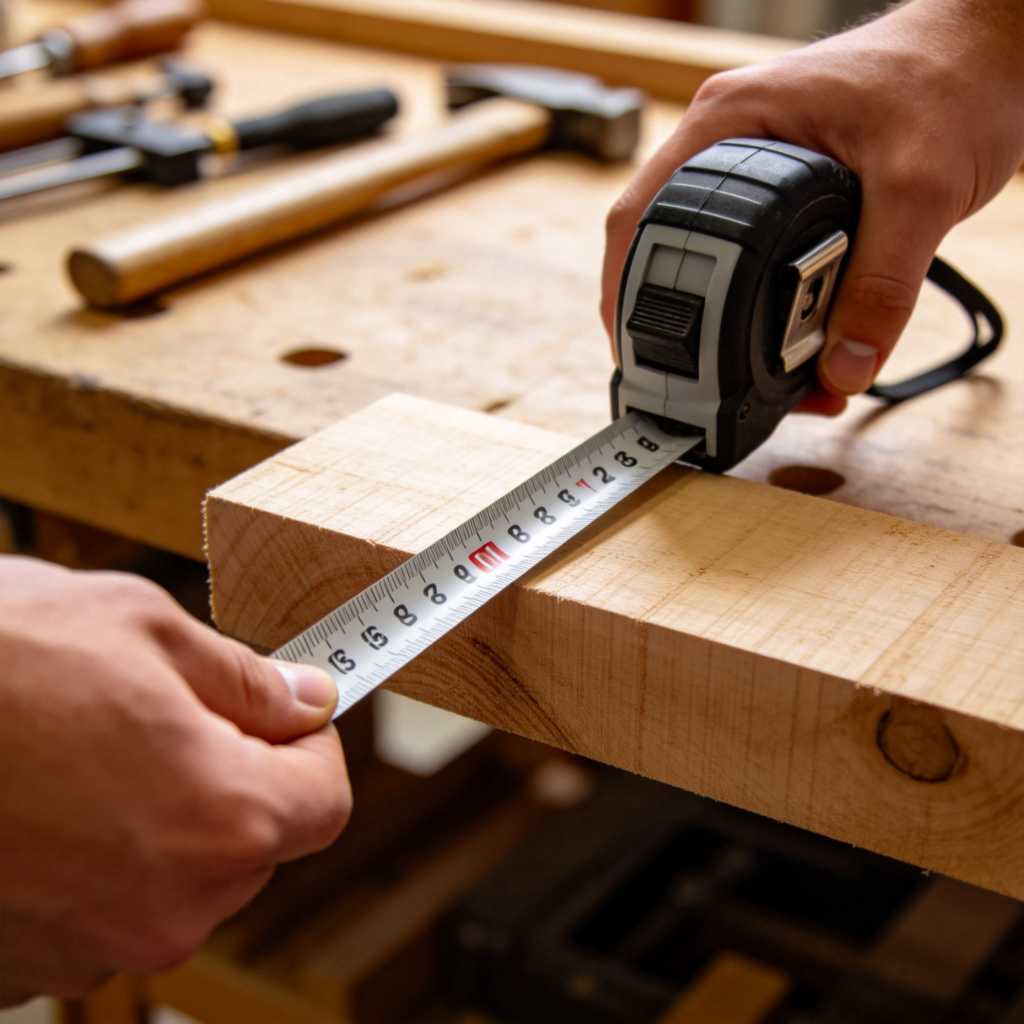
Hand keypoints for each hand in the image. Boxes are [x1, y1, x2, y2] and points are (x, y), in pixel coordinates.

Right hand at [0, 556, 350, 1005]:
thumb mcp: (143, 628)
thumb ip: (245, 680)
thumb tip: (305, 699)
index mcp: (221, 816)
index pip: (324, 800)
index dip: (313, 748)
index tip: (287, 714)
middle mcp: (167, 905)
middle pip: (256, 844)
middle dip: (238, 778)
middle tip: (179, 717)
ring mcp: (90, 947)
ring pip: (177, 877)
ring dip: (162, 819)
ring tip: (92, 751)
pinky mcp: (23, 964)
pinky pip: (101, 906)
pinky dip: (96, 858)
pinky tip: (44, 801)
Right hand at [602, 0, 1023, 413]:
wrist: (992, 48)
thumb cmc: (952, 79)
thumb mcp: (921, 189)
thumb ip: (883, 287)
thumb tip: (843, 369)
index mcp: (730, 123)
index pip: (639, 218)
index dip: (623, 294)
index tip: (635, 354)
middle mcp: (726, 140)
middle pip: (657, 245)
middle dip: (663, 319)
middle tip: (677, 380)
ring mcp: (747, 161)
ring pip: (699, 254)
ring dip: (709, 318)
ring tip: (732, 374)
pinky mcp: (779, 184)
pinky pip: (741, 251)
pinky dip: (748, 301)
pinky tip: (771, 339)